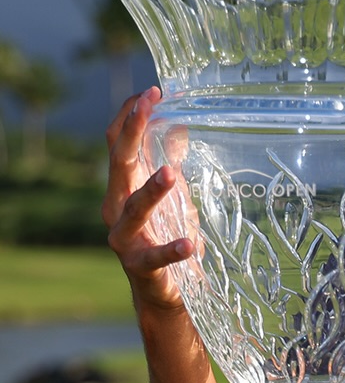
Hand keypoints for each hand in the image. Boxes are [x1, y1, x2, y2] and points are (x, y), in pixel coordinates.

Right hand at [103, 88, 193, 312]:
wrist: (165, 291)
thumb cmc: (167, 235)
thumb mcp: (174, 195)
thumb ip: (172, 162)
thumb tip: (180, 123)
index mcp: (123, 187)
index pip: (118, 143)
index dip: (131, 116)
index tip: (152, 91)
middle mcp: (116, 207)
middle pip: (118, 163)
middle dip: (132, 131)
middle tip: (149, 104)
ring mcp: (125, 238)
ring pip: (132, 209)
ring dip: (151, 190)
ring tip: (169, 173)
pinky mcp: (141, 266)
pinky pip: (157, 256)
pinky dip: (173, 248)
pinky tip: (190, 243)